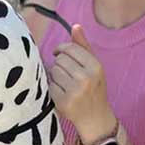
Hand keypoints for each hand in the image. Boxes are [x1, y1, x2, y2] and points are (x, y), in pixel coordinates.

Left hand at [49, 25, 113, 143]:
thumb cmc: (94, 89)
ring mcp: (74, 91)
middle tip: (66, 74)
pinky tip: (62, 93)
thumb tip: (75, 26)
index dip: (61, 49)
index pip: (69, 48)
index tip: (59, 53)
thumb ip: (84, 46)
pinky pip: (49, 85)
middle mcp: (86, 78)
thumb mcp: (94, 67)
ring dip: (55, 76)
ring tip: (65, 84)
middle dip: (60, 64)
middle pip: (59, 59)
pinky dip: (53, 87)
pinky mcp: (62, 101)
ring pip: (53, 71)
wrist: (95, 118)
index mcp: (95, 66)